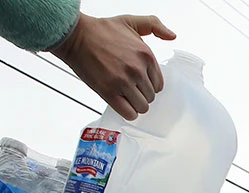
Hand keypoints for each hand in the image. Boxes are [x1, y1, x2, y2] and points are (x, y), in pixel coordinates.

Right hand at [51, 14, 176, 120]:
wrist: (76, 36)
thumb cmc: (102, 30)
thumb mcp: (131, 22)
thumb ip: (154, 26)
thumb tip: (172, 36)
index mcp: (146, 55)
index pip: (159, 84)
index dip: (149, 85)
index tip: (139, 82)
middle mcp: (137, 70)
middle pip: (150, 97)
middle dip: (141, 94)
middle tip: (129, 88)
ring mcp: (124, 82)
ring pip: (142, 107)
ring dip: (134, 104)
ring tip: (125, 96)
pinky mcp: (109, 92)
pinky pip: (129, 113)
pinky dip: (127, 112)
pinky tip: (121, 104)